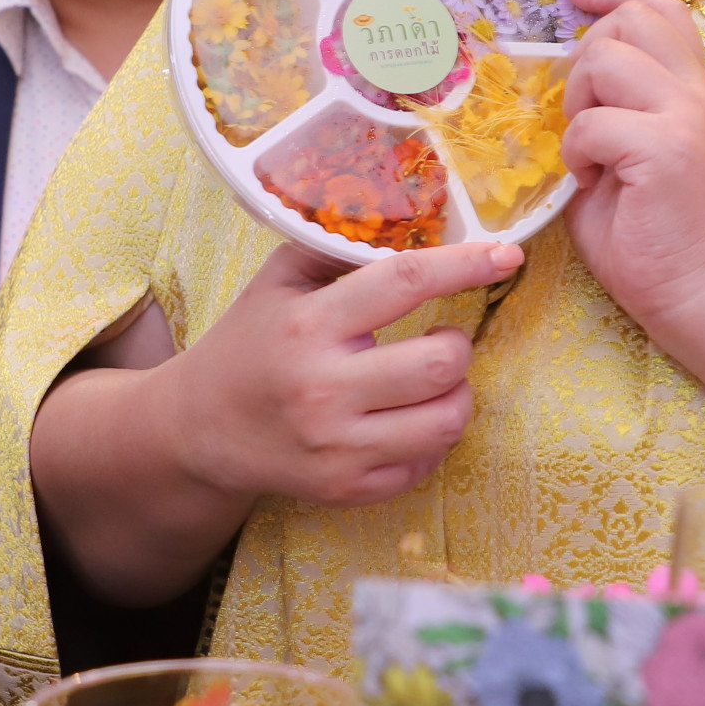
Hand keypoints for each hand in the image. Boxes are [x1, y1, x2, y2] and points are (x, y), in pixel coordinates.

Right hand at [31, 237, 521, 605]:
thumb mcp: (279, 281)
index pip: (405, 281)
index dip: (466, 264)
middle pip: (441, 362)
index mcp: (308, 324)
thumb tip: (415, 217)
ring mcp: (336, 446)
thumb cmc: (250, 341)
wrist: (198, 428)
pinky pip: (425, 465)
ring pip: (446, 421)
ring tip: (432, 380)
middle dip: (458, 343)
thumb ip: (341, 247)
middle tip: (442, 338)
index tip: (506, 254)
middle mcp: (322, 387)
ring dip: (455, 394)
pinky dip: (429, 439)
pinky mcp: (345, 488)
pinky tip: (406, 420)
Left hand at [558, 0, 704, 329]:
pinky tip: (591, 181)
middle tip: (583, 114)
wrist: (695, 288)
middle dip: (586, 55)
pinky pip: (592, 123)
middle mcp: (696, 92)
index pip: (662, 9)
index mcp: (691, 90)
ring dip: (577, 102)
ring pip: (605, 59)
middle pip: (631, 19)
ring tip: (586, 149)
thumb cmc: (651, 232)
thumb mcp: (628, 151)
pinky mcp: (666, 148)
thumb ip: (610, 105)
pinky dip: (576, 151)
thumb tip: (562, 73)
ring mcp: (685, 116)